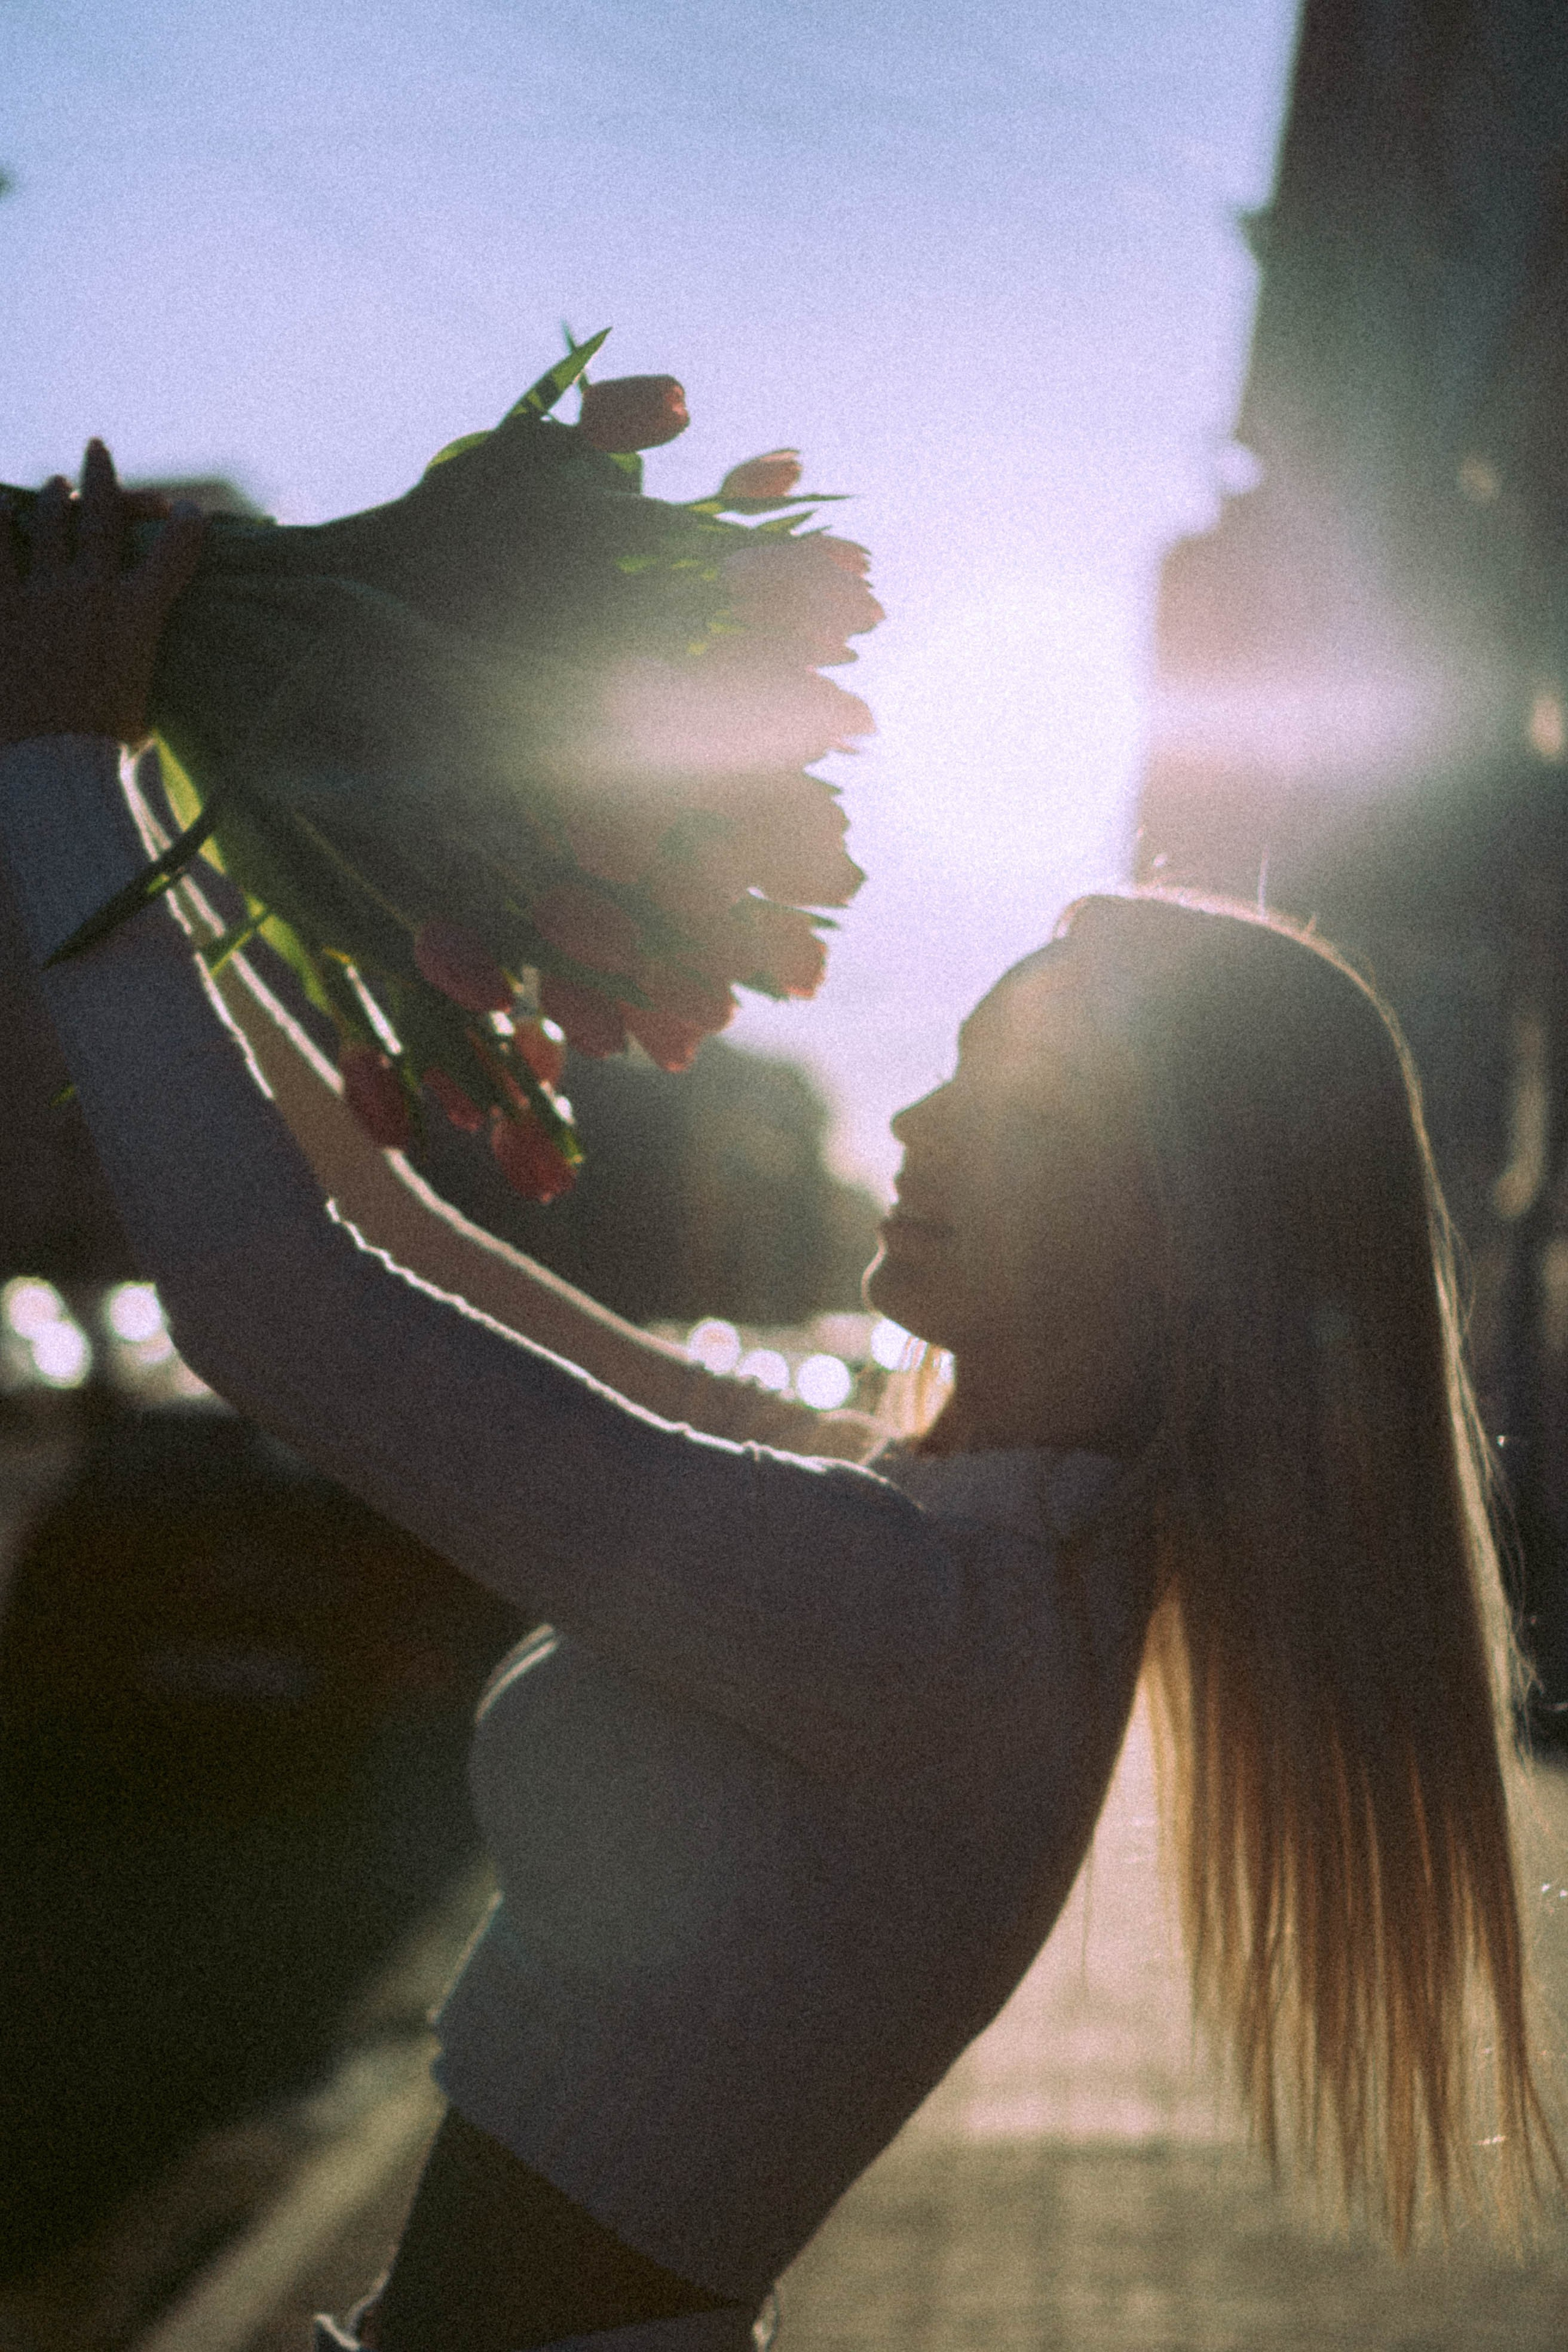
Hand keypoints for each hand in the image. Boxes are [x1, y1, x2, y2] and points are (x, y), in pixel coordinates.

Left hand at [0, 439, 204, 752]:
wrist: (52, 768)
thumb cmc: (102, 754)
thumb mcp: (139, 715)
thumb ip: (138, 685)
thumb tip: (147, 704)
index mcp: (139, 616)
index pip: (176, 550)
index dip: (186, 523)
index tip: (190, 511)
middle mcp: (94, 591)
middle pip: (104, 514)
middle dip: (103, 477)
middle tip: (96, 450)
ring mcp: (43, 595)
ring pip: (48, 520)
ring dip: (52, 497)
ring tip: (53, 488)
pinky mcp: (2, 608)